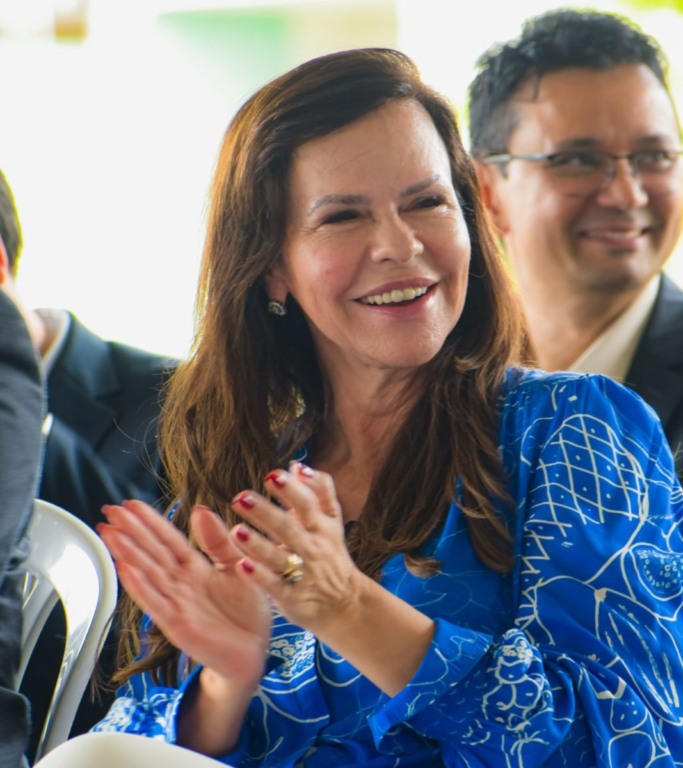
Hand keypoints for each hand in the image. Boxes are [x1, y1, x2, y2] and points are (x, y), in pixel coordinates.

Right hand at [98, 500, 271, 688]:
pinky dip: (140, 586)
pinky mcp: (178, 625)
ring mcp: (177, 603)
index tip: (131, 504)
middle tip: (109, 511)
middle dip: (130, 531)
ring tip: (110, 533)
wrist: (254, 653)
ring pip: (148, 573)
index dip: (150, 521)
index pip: (168, 539)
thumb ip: (218, 541)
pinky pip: (157, 602)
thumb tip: (200, 509)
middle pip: (152, 552)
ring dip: (128, 553)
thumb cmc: (247, 611)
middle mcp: (181, 583)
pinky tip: (125, 569)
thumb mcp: (238, 566)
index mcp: (195, 568)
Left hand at [229, 463, 362, 637]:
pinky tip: (242, 566)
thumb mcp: (331, 522)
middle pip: (290, 527)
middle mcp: (314, 547)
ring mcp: (304, 573)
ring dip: (259, 545)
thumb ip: (317, 491)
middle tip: (241, 497)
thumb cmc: (331, 555)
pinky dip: (260, 577)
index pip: (308, 503)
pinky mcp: (293, 598)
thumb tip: (296, 465)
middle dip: (267, 512)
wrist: (346, 604)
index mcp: (322, 526)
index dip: (293, 489)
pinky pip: (275, 587)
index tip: (273, 474)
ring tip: (237, 531)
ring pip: (280, 558)